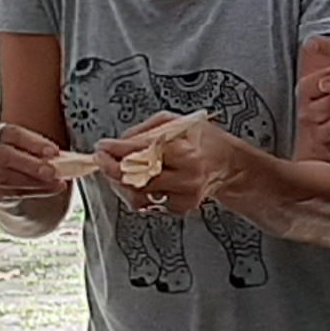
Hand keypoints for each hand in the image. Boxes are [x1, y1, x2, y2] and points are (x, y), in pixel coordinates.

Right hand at [0, 120, 71, 205]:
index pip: (11, 133)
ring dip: (33, 182)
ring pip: (3, 177)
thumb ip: (28, 143)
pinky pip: (4, 192)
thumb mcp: (6, 135)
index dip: (33, 142)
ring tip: (55, 184)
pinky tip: (44, 190)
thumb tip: (58, 153)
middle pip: (5, 156)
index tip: (53, 151)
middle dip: (32, 165)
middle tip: (54, 171)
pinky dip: (27, 191)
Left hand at [99, 114, 244, 216]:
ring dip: (122, 183)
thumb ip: (145, 132)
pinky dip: (138, 192)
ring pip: (137, 195)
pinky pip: (148, 203)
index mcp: (186, 152)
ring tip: (122, 169)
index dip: (116, 151)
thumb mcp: (175, 122)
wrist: (227, 164)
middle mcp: (186, 177)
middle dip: (113, 168)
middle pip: (136, 179)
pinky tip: (143, 180)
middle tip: (103, 159)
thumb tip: (117, 144)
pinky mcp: (180, 208)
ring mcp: (184, 196)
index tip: (102, 147)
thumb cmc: (203, 140)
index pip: (141, 153)